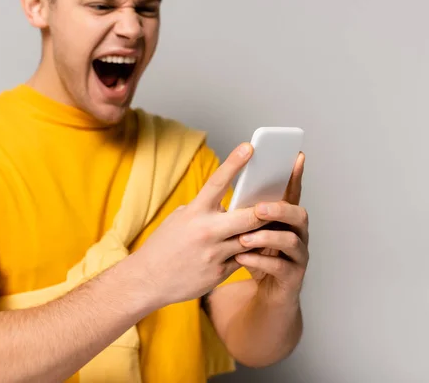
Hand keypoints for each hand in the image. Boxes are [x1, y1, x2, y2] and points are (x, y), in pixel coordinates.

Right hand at [132, 143, 270, 306]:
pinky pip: (244, 258)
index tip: (250, 147)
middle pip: (249, 216)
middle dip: (267, 210)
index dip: (235, 163)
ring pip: (252, 239)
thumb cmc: (164, 245)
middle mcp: (206, 231)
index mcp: (194, 212)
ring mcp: (214, 253)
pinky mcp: (220, 272)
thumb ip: (204, 210)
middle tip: (281, 201)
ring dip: (263, 233)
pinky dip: (251, 252)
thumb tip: (227, 203)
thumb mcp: (179, 219)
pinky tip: (255, 248)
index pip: (217, 182)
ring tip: (275, 225)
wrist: (147, 281)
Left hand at [234, 152, 308, 304]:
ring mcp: (298, 256)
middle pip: (299, 214)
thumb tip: (228, 187)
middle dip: (280, 209)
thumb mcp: (247, 232)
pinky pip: (281, 267)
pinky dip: (260, 262)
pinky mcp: (292, 277)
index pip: (292, 193)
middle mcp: (297, 234)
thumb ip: (245, 214)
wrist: (264, 296)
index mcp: (286, 219)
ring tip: (243, 238)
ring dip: (267, 237)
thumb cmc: (255, 257)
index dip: (295, 175)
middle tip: (259, 208)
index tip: (295, 156)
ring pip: (292, 241)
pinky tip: (242, 259)